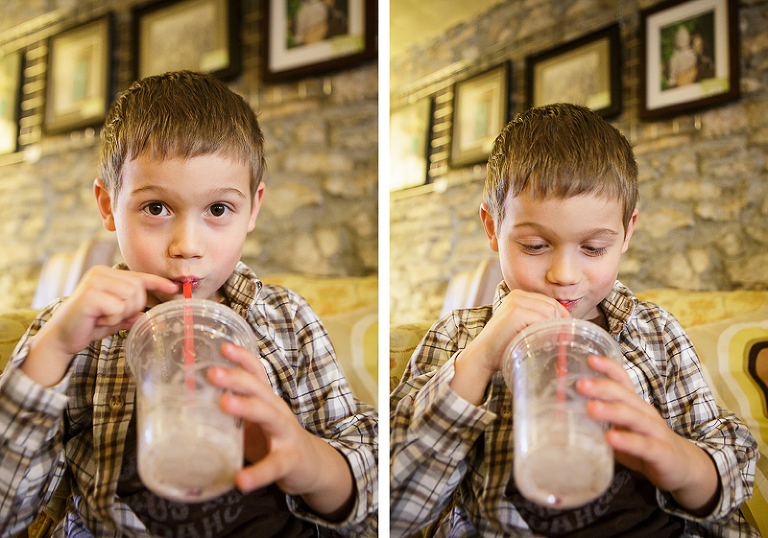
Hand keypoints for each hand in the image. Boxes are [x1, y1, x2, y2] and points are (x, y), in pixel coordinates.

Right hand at [22, 266, 177, 385]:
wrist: (62, 337)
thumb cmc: (90, 324)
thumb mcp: (116, 317)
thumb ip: (133, 313)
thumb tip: (156, 316)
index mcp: (107, 274)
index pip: (139, 277)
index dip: (158, 283)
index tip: (174, 288)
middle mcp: (101, 273)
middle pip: (138, 288)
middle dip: (132, 307)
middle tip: (112, 315)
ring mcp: (94, 281)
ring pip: (130, 296)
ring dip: (121, 313)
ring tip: (104, 316)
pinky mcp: (90, 294)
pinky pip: (117, 307)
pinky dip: (112, 318)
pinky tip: (98, 319)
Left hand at [209, 344, 354, 520]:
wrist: (312, 466)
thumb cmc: (275, 440)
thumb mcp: (254, 423)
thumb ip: (229, 414)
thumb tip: (188, 406)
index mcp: (267, 400)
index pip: (256, 373)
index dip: (242, 358)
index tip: (223, 346)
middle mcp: (278, 410)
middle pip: (259, 388)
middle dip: (236, 378)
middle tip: (212, 372)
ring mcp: (286, 433)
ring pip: (269, 415)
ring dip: (247, 407)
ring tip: (225, 404)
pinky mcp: (290, 460)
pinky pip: (274, 465)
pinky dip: (257, 473)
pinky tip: (241, 480)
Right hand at [451, 290, 569, 404]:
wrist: (484, 355)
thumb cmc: (504, 345)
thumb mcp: (524, 328)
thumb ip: (539, 322)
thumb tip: (565, 328)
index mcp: (519, 296)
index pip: (550, 301)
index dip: (563, 316)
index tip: (568, 330)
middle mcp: (517, 295)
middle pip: (552, 305)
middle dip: (561, 322)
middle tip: (564, 338)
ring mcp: (516, 302)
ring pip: (549, 311)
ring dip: (554, 328)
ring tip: (551, 342)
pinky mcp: (516, 312)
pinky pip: (542, 318)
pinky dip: (546, 331)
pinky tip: (542, 341)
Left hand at [578, 355, 719, 514]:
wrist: (681, 468)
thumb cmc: (643, 443)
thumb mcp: (621, 428)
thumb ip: (599, 420)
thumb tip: (564, 413)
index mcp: (634, 404)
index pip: (623, 381)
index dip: (608, 368)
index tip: (590, 359)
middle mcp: (645, 413)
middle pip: (624, 395)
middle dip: (602, 387)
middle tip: (580, 384)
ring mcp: (655, 432)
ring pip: (633, 417)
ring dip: (612, 411)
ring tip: (591, 408)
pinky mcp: (661, 453)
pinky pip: (643, 445)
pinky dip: (627, 441)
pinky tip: (611, 439)